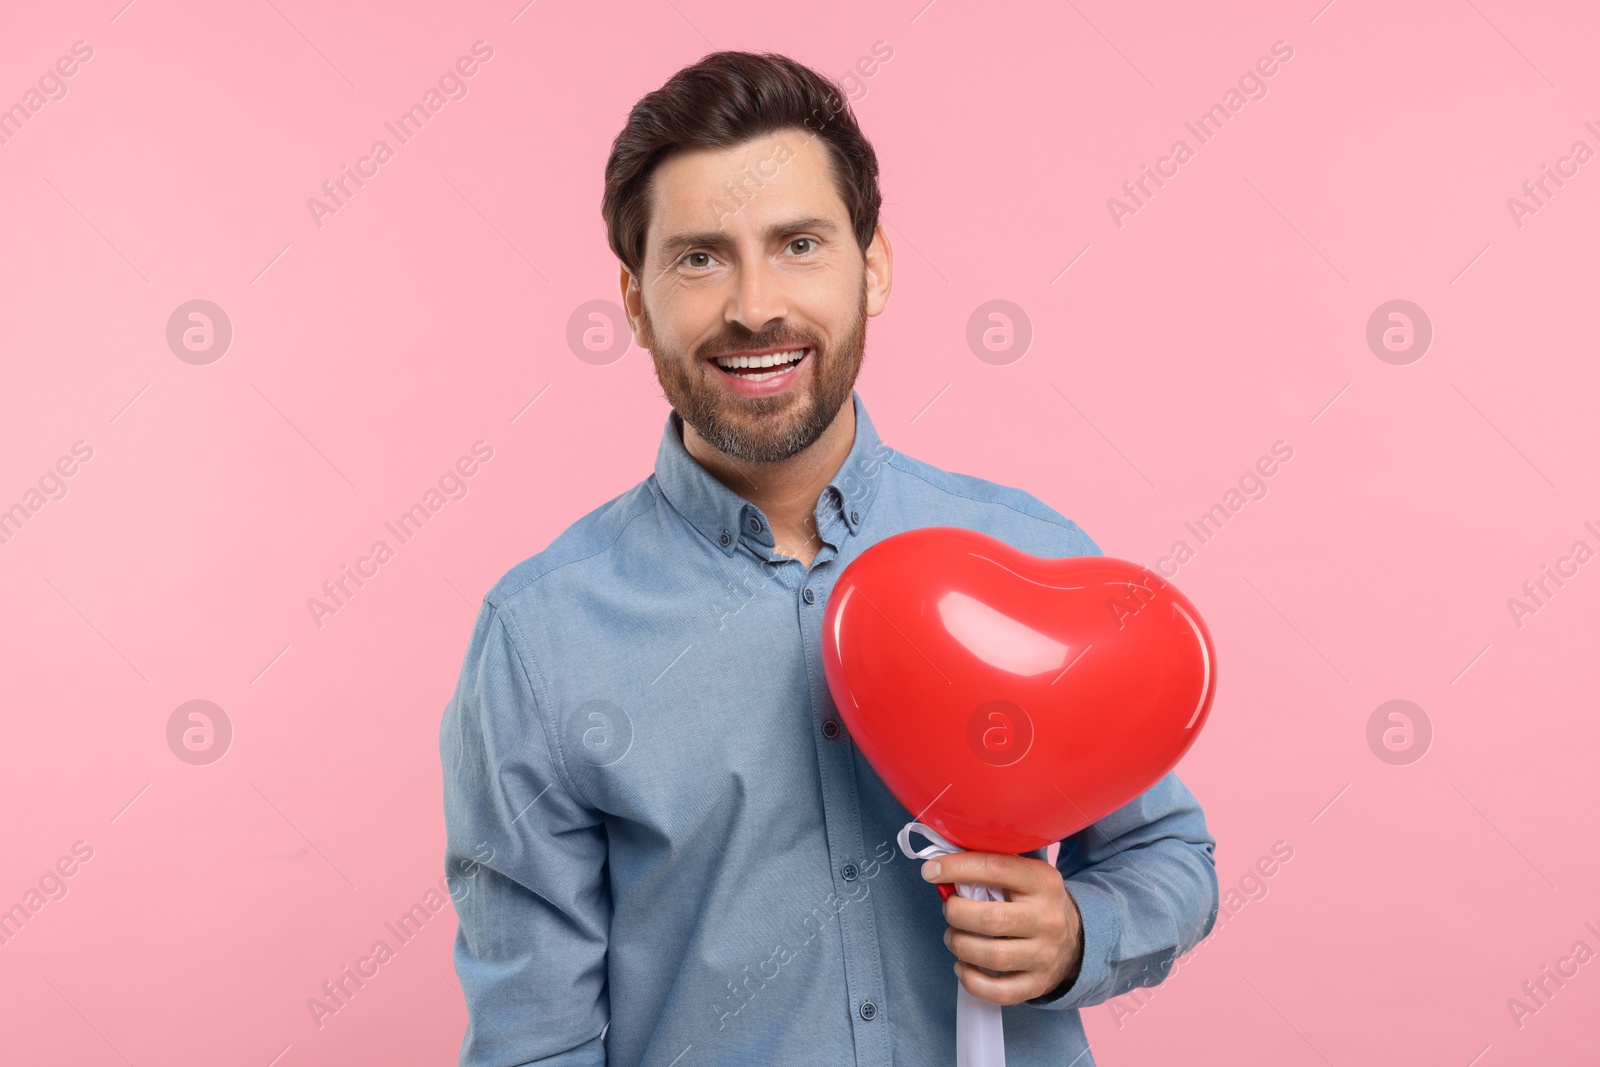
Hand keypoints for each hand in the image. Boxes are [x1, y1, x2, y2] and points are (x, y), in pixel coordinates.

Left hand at [922, 852, 1083, 1004]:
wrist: (1075, 938)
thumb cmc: (1034, 902)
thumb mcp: (1022, 875)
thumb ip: (987, 870)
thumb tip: (940, 870)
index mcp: (1042, 881)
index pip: (995, 868)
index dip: (957, 868)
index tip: (931, 871)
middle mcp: (1047, 918)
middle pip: (991, 919)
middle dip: (956, 913)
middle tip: (950, 910)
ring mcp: (1045, 954)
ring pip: (993, 956)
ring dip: (960, 946)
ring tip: (954, 937)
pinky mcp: (1038, 983)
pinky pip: (999, 991)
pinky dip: (972, 981)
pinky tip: (964, 966)